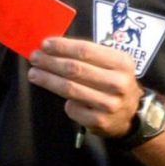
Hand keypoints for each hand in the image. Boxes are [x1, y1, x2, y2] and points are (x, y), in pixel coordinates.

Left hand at [26, 37, 141, 137]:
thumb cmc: (114, 82)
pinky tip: (58, 95)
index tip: (45, 44)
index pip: (85, 51)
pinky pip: (72, 108)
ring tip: (33, 73)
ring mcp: (109, 104)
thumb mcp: (112, 64)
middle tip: (34, 57)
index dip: (62, 47)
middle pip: (74, 69)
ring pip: (69, 88)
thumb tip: (52, 47)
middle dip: (50, 62)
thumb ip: (88, 55)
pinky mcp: (99, 121)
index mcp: (121, 63)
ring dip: (47, 79)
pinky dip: (63, 101)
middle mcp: (118, 83)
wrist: (131, 115)